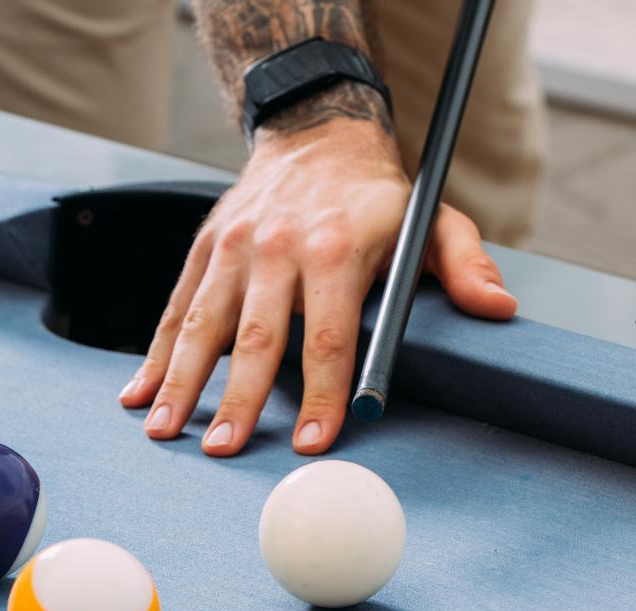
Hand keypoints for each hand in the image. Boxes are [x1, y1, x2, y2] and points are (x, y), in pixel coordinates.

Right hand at [118, 119, 518, 456]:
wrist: (315, 133)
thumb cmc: (380, 196)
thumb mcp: (435, 220)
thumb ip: (467, 265)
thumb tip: (498, 309)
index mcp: (337, 249)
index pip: (329, 336)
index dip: (324, 394)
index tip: (312, 443)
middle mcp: (279, 247)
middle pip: (257, 337)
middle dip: (237, 398)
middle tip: (222, 451)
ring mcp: (235, 247)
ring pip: (203, 323)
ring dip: (180, 382)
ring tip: (163, 431)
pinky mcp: (205, 247)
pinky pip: (177, 307)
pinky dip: (155, 353)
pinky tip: (137, 394)